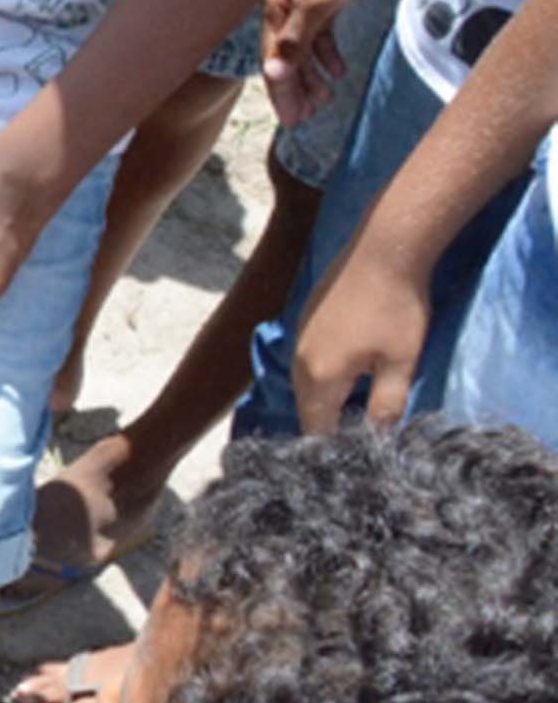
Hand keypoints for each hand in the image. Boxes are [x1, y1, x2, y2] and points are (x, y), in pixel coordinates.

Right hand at [261, 0, 394, 127]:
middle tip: (305, 119)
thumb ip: (296, 40)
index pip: (274, 61)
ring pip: (304, 49)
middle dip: (294, 90)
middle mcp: (286, 8)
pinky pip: (322, 35)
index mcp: (276, 9)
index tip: (291, 121)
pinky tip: (339, 70)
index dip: (281, 93)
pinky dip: (328, 55)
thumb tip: (274, 74)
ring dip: (312, 76)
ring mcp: (307, 2)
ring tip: (325, 100)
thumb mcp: (319, 1)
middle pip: (286, 58)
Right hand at [293, 241, 430, 433]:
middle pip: (308, 408)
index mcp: (319, 378)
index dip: (335, 447)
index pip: (316, 430)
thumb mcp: (402, 362)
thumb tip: (379, 437)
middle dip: (330, 424)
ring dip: (328, 397)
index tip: (357, 454)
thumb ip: (388, 405)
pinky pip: (310, 360)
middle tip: (360, 434)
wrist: (384, 248)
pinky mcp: (306, 320)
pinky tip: (352, 365)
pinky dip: (326, 373)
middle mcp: (299, 362)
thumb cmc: (397, 308)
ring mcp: (299, 339)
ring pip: (308, 384)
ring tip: (357, 403)